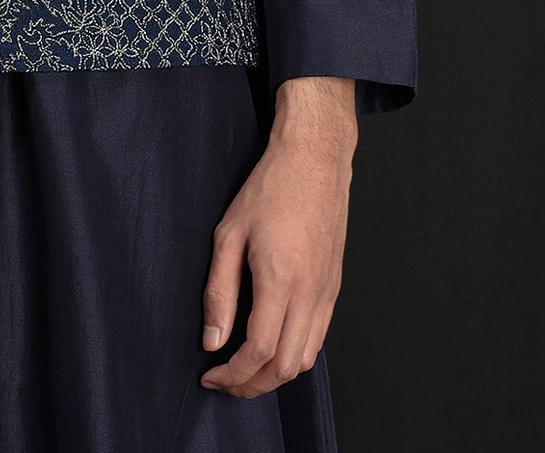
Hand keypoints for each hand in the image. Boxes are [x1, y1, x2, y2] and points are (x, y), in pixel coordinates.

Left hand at [199, 75, 355, 398]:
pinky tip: (272, 345)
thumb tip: (212, 340)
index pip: (258, 351)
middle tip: (224, 382)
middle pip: (284, 367)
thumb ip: (219, 290)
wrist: (315, 159)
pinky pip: (317, 338)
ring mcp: (327, 293)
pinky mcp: (334, 287)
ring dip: (274, 375)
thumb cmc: (270, 188)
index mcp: (281, 281)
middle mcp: (310, 294)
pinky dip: (294, 355)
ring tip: (244, 369)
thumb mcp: (229, 233)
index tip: (209, 377)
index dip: (232, 374)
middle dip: (251, 385)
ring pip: (305, 359)